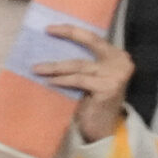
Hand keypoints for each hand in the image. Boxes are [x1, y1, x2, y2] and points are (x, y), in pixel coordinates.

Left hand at [32, 22, 135, 144]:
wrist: (104, 129)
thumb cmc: (94, 101)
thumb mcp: (91, 76)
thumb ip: (82, 62)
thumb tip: (53, 45)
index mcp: (116, 55)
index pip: (93, 37)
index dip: (72, 30)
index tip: (51, 27)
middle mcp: (120, 61)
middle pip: (90, 41)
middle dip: (67, 33)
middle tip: (47, 30)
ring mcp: (116, 75)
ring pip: (79, 65)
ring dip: (55, 66)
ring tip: (37, 68)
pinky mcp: (108, 88)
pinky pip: (78, 80)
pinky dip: (62, 80)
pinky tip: (50, 81)